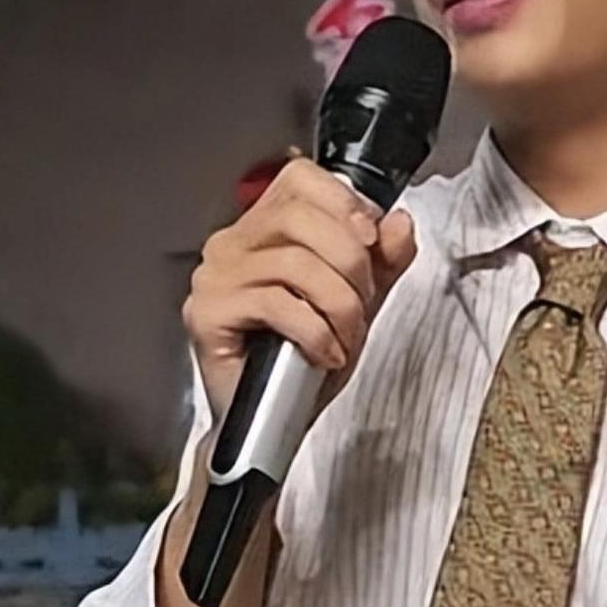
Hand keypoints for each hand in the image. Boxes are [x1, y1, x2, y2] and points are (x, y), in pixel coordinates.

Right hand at [185, 156, 417, 418]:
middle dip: (351, 265)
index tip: (370, 242)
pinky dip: (314, 332)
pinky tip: (323, 353)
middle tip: (360, 306)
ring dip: (338, 305)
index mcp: (264, 229)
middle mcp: (233, 244)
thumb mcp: (358, 305)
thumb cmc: (301, 366)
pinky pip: (276, 304)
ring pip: (294, 264)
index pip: (300, 179)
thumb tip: (398, 223)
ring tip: (343, 338)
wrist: (270, 427)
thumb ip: (383, 262)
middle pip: (301, 218)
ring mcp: (215, 277)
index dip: (343, 203)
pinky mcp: (208, 313)